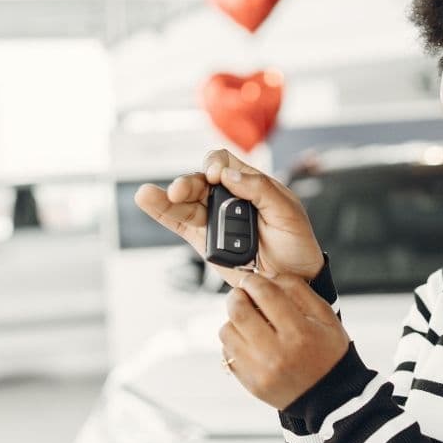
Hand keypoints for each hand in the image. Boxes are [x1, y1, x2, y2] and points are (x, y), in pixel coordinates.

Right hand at [133, 149, 324, 287]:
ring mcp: (213, 219)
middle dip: (187, 183)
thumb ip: (260, 190)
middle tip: (180, 192)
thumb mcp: (287, 212)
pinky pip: (179, 223)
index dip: (216, 165)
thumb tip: (226, 174)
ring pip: (184, 201)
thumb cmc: (296, 243)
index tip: (218, 178)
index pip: (224, 162)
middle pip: (199, 181)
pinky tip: (146, 200)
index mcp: (250, 184)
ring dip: (165, 197)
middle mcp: (228, 198)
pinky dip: (161, 212)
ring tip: (146, 195)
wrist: (294, 281)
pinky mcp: (203, 240)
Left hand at [219, 273, 349, 409]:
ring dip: (233, 320)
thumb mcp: (325, 317)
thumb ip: (298, 290)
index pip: (265, 294)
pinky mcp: (250, 383)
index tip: (251, 279)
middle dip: (237, 295)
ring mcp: (260, 370)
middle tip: (242, 294)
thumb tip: (266, 276)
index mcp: (299, 333)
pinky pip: (227, 353)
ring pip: (227, 331)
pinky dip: (234, 341)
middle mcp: (276, 352)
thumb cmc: (329, 353)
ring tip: (248, 320)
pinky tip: (249, 340)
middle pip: (238, 311)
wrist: (330, 396)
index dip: (253, 280)